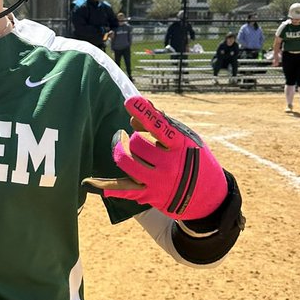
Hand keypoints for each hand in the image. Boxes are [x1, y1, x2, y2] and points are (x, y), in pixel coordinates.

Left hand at [84, 95, 227, 220]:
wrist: (209, 197)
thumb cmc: (194, 160)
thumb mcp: (186, 139)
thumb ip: (161, 125)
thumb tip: (132, 116)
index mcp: (181, 145)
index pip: (160, 126)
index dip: (145, 113)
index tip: (130, 102)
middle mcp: (170, 164)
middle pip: (138, 145)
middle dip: (135, 141)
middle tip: (140, 142)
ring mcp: (159, 182)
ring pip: (128, 163)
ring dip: (122, 154)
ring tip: (123, 150)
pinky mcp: (150, 195)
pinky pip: (124, 189)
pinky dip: (107, 186)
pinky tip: (91, 182)